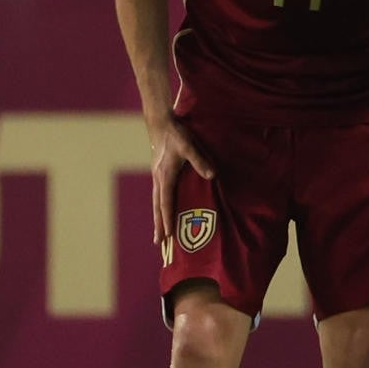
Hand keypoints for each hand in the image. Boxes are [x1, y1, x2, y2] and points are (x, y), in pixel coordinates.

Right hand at [148, 117, 215, 247]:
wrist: (161, 123)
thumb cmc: (175, 134)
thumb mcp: (189, 146)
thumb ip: (199, 161)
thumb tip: (211, 175)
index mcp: (165, 176)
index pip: (166, 203)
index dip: (167, 220)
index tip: (168, 235)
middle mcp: (159, 179)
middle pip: (158, 208)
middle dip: (159, 226)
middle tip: (159, 244)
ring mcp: (157, 176)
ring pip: (157, 202)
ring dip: (158, 219)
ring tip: (159, 234)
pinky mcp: (159, 172)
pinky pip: (159, 195)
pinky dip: (160, 207)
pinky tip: (163, 211)